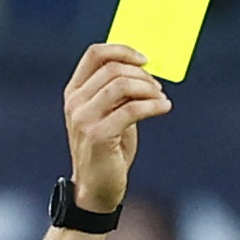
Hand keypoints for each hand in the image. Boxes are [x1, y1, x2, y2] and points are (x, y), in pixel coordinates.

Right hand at [62, 43, 170, 213]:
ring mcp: (84, 119)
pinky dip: (153, 105)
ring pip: (121, 85)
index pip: (94, 54)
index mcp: (74, 92)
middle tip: (158, 87)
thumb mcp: (110, 115)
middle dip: (141, 74)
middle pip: (112, 68)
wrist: (97, 190)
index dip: (122, 50)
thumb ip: (119, 93)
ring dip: (148, 88)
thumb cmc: (108, 151)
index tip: (145, 59)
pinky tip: (165, 108)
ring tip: (161, 98)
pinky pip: (131, 109)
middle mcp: (75, 103)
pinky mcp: (99, 136)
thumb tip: (144, 71)